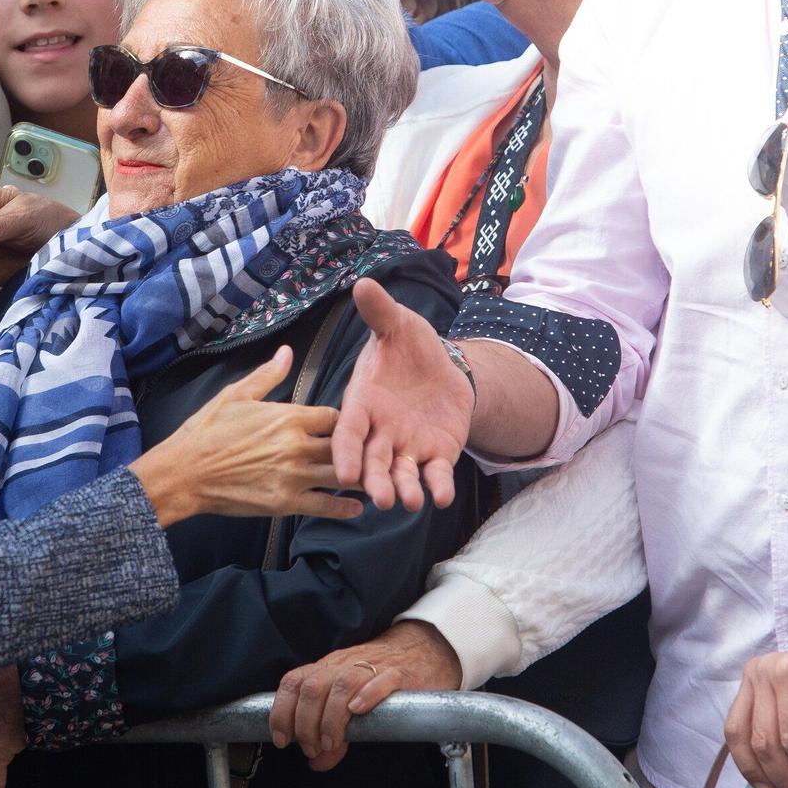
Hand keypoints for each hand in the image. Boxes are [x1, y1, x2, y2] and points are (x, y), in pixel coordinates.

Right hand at [130, 344, 362, 525]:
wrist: (184, 472)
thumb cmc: (207, 431)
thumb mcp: (236, 394)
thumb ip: (269, 375)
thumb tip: (287, 351)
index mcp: (288, 417)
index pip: (334, 416)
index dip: (344, 421)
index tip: (347, 427)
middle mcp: (297, 446)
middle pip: (343, 446)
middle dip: (358, 450)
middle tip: (374, 454)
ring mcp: (293, 476)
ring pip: (340, 477)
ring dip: (359, 479)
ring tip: (374, 481)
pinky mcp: (285, 503)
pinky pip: (324, 506)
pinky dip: (343, 508)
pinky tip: (355, 508)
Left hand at [268, 621, 460, 771]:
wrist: (421, 651)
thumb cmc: (379, 678)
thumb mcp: (349, 705)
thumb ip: (332, 733)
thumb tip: (316, 762)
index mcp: (327, 669)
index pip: (293, 682)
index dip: (282, 711)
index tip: (282, 739)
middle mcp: (343, 665)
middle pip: (312, 687)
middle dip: (305, 723)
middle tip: (313, 748)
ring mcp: (371, 666)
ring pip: (341, 684)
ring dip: (330, 718)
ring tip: (332, 742)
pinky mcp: (399, 674)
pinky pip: (381, 679)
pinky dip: (366, 695)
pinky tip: (358, 711)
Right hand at [331, 279, 470, 511]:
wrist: (443, 368)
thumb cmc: (410, 347)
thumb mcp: (399, 325)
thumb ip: (380, 313)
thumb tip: (363, 284)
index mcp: (363, 404)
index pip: (348, 431)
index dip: (345, 451)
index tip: (343, 471)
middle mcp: (381, 432)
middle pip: (372, 462)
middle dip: (375, 481)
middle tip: (379, 499)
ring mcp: (407, 447)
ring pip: (401, 475)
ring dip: (404, 490)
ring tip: (410, 503)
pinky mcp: (434, 456)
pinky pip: (434, 475)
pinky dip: (437, 487)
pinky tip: (441, 497)